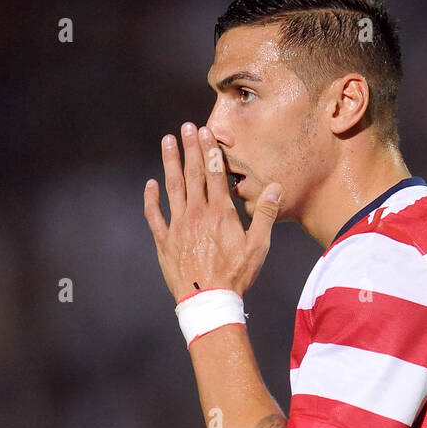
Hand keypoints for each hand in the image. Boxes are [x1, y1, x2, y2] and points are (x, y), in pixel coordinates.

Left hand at [143, 122, 281, 300]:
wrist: (209, 300)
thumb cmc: (236, 276)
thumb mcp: (258, 246)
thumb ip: (266, 215)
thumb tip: (275, 187)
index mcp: (220, 213)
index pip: (214, 173)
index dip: (210, 150)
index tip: (206, 131)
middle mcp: (197, 214)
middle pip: (192, 174)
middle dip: (190, 148)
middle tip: (186, 127)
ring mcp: (178, 226)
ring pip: (172, 187)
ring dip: (170, 162)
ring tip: (168, 141)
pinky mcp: (164, 240)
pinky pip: (154, 214)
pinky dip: (151, 198)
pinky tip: (150, 184)